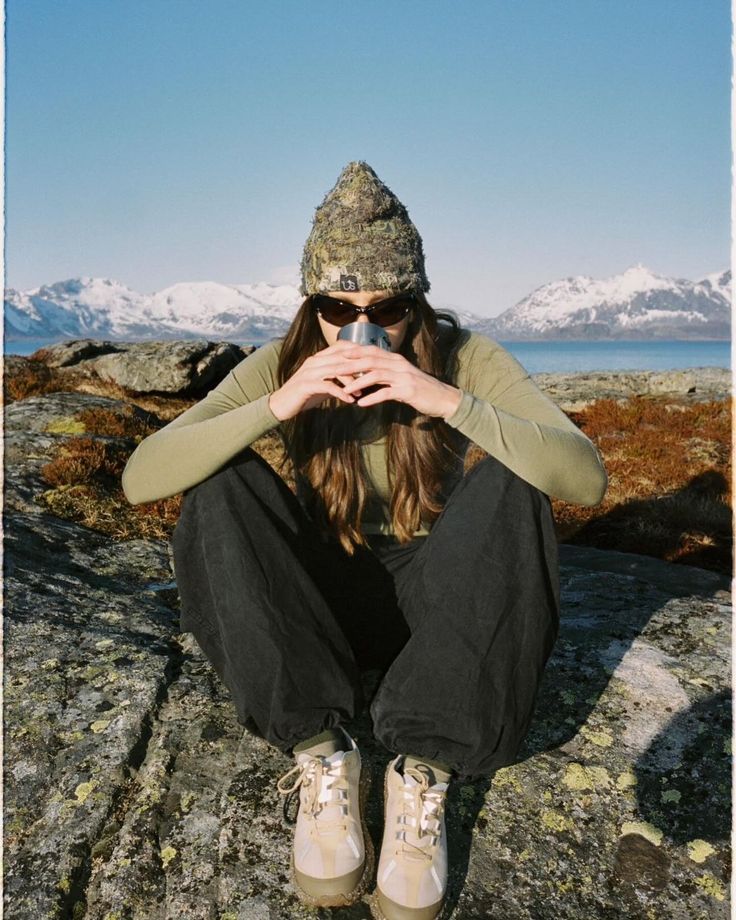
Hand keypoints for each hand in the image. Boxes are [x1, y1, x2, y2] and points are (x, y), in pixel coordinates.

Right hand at [268, 339, 373, 420]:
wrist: (281, 404)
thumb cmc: (304, 395)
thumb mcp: (324, 385)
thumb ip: (338, 380)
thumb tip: (358, 382)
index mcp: (319, 358)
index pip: (341, 347)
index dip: (358, 351)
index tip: (373, 360)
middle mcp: (314, 361)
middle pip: (342, 357)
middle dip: (359, 366)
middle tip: (374, 376)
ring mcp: (309, 372)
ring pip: (336, 370)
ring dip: (351, 382)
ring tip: (362, 392)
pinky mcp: (306, 384)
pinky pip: (327, 386)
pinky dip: (341, 393)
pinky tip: (350, 401)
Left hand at [339, 345, 462, 418]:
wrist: (443, 398)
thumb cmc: (420, 389)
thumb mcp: (400, 378)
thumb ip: (384, 374)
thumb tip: (365, 375)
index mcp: (395, 359)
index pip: (370, 351)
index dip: (352, 352)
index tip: (335, 356)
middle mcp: (398, 364)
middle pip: (369, 360)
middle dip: (349, 365)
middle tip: (332, 370)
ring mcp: (403, 376)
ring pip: (376, 375)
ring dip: (358, 382)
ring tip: (344, 389)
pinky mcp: (407, 390)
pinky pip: (386, 393)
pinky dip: (372, 398)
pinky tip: (361, 404)